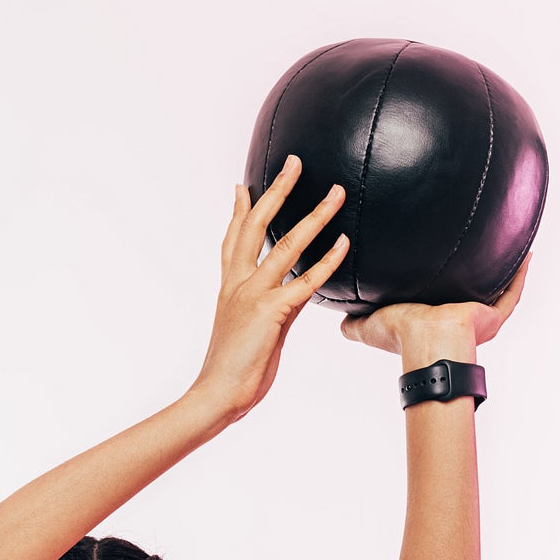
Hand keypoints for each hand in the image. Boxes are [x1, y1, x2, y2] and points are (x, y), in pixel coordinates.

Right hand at [190, 158, 348, 418]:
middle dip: (276, 191)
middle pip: (256, 226)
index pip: (232, 241)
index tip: (242, 186)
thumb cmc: (230, 374)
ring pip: (286, 245)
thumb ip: (268, 310)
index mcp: (229, 289)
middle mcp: (238, 285)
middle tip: (294, 163)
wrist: (215, 396)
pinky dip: (327, 261)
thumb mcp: (248, 333)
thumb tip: (289, 301)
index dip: (238, 212)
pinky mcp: (271, 312)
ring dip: (315, 216)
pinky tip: (343, 243)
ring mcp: (254, 296)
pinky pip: (305, 281)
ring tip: (336, 193)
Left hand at [340, 251, 531, 366]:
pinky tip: (526, 251)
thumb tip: (338, 321)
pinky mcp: (494, 314)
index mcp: (435, 320)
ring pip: (497, 289)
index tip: (441, 262)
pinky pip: (513, 290)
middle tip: (478, 245)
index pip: (440, 300)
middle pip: (471, 291)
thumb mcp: (369, 325)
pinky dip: (520, 272)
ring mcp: (480, 317)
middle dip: (476, 272)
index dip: (440, 284)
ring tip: (508, 241)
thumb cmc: (401, 335)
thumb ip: (354, 323)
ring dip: (503, 268)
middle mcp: (460, 317)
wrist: (426, 339)